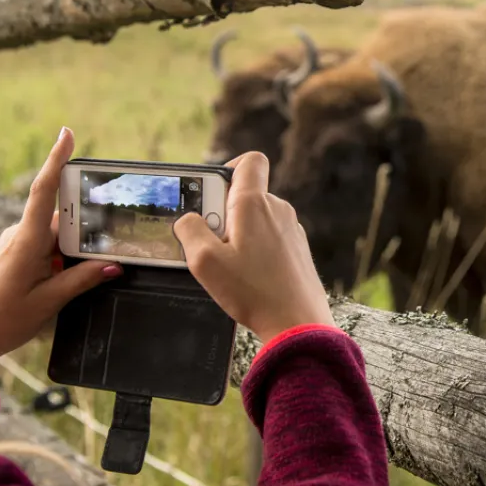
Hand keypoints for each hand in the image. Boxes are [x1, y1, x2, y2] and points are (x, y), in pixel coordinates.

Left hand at [0, 128, 120, 383]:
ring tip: (93, 265)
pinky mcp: (13, 253)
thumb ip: (81, 280)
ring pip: (54, 232)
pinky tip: (71, 272)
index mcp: (25, 242)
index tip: (66, 134)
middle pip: (60, 214)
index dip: (56, 160)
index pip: (43, 191)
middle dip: (86, 221)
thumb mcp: (48, 303)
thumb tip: (113, 265)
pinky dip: (62, 252)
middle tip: (111, 232)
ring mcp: (14, 243)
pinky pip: (45, 244)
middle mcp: (18, 235)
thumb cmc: (1, 321)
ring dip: (74, 244)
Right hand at [172, 152, 335, 342]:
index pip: (249, 161)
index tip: (211, 194)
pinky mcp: (297, 250)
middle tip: (212, 245)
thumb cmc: (253, 293)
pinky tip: (248, 277)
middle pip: (245, 194)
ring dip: (237, 234)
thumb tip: (188, 219)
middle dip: (222, 213)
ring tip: (230, 266)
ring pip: (256, 218)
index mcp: (255, 204)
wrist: (297, 324)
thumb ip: (189, 231)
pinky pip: (269, 237)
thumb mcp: (205, 262)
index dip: (227, 168)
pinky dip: (254, 249)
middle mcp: (278, 209)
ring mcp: (291, 230)